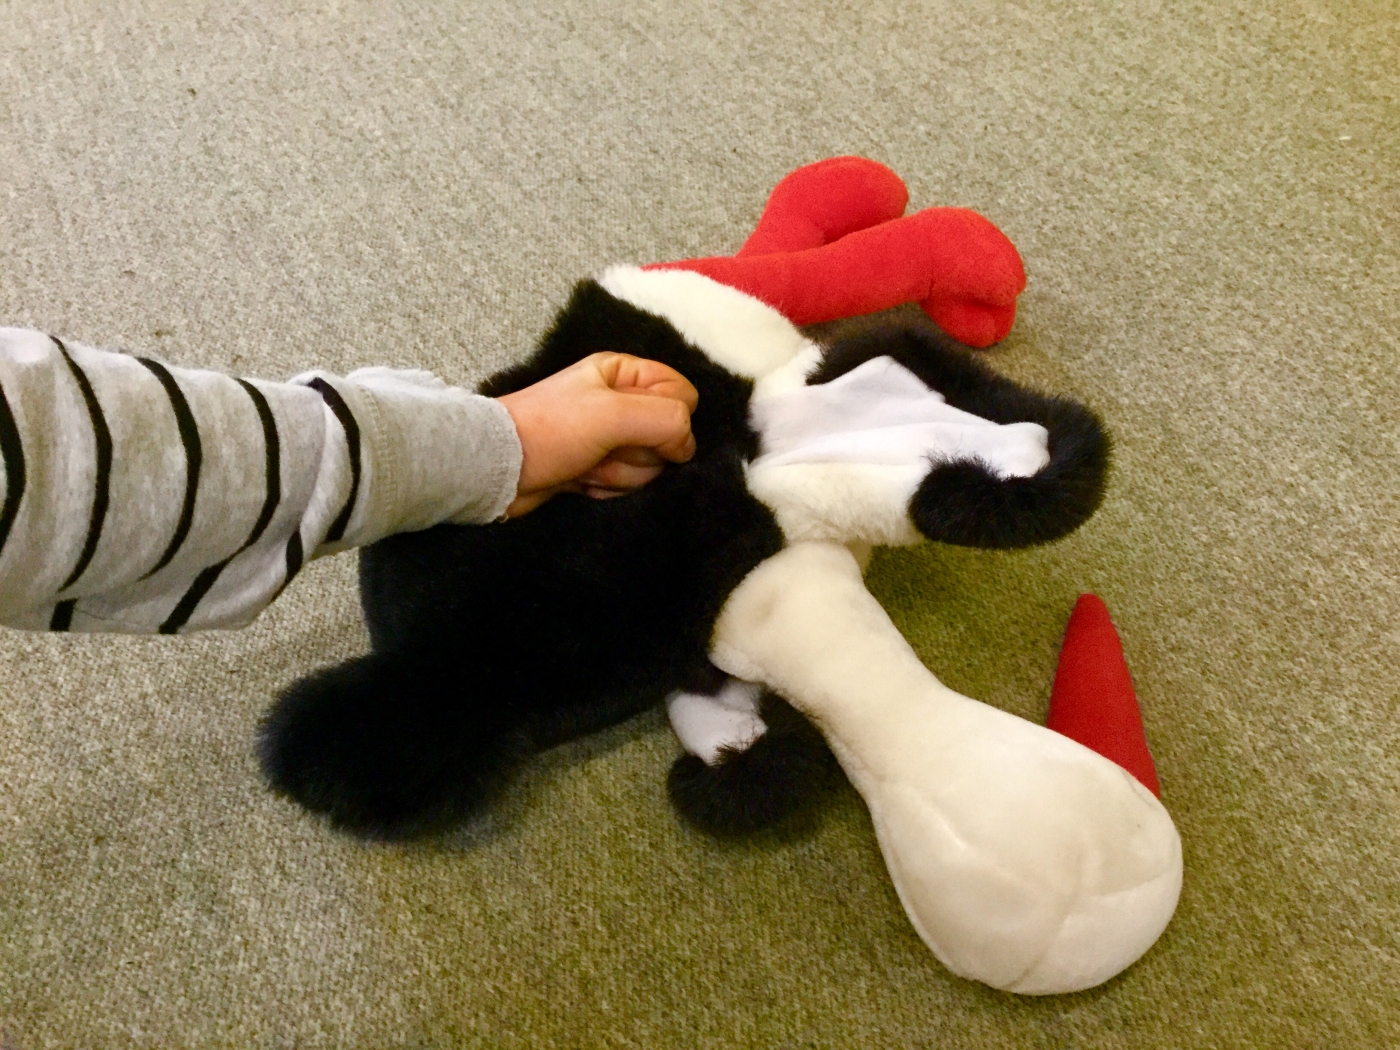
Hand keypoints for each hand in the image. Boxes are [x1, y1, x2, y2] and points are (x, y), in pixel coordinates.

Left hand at [496, 353, 698, 516]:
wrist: (497, 467)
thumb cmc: (552, 430)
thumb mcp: (614, 414)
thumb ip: (666, 420)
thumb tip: (689, 446)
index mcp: (624, 373)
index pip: (682, 395)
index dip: (671, 419)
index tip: (641, 430)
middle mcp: (619, 400)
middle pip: (668, 435)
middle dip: (639, 452)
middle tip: (606, 449)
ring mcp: (608, 436)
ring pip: (649, 464)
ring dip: (619, 474)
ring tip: (585, 466)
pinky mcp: (595, 466)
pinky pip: (625, 482)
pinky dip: (606, 487)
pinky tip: (580, 480)